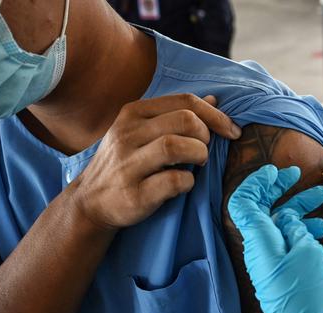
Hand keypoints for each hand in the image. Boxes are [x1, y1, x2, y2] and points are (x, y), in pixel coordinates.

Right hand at [71, 94, 241, 229]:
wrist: (91, 202)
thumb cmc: (126, 164)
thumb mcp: (143, 132)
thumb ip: (175, 115)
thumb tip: (213, 100)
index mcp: (133, 113)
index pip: (184, 101)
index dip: (215, 115)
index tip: (231, 131)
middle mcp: (127, 134)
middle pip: (185, 120)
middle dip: (206, 135)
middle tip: (205, 151)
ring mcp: (128, 164)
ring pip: (177, 146)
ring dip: (199, 155)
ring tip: (198, 164)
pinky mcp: (134, 194)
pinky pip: (174, 181)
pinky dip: (188, 182)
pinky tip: (184, 184)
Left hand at [228, 165, 322, 312]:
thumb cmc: (305, 293)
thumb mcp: (305, 249)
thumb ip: (294, 225)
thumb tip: (288, 216)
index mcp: (258, 239)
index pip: (244, 200)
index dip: (257, 181)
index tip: (277, 170)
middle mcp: (258, 248)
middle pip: (261, 209)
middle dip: (279, 189)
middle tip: (297, 175)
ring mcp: (268, 261)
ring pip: (278, 223)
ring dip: (297, 207)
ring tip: (322, 195)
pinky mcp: (280, 271)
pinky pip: (286, 241)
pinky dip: (302, 229)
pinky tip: (321, 226)